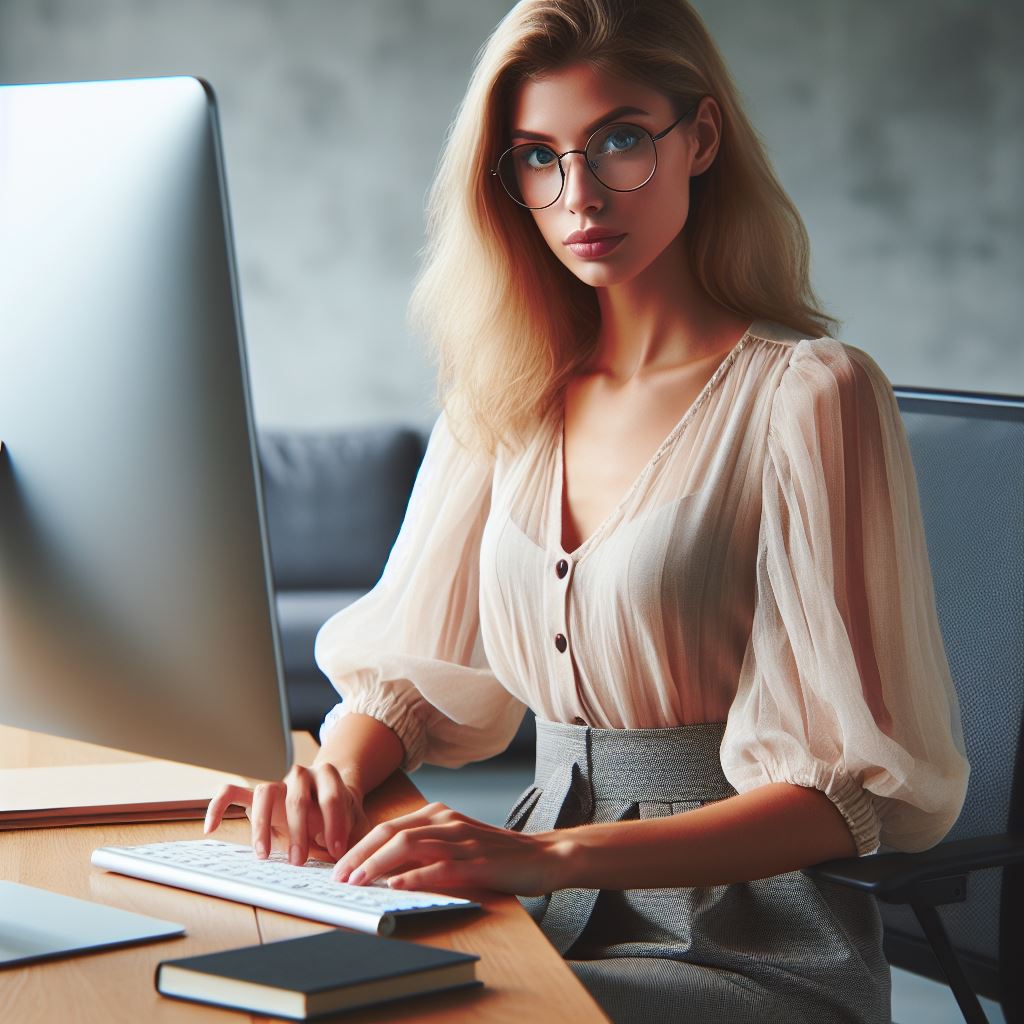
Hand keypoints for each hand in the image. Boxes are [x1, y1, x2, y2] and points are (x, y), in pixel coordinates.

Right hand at [204, 763, 370, 865]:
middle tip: (300, 862)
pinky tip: (211, 828)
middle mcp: (301, 775)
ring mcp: (277, 785)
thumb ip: (356, 839)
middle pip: (296, 795)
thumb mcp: (356, 825)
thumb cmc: (344, 817)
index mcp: (328, 777)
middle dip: (299, 830)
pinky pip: (231, 793)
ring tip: (264, 856)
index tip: (336, 851)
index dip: (334, 824)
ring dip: (263, 825)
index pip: (331, 796)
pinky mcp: (258, 797)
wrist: (334, 802)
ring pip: (263, 792)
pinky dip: (218, 807)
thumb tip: (355, 864)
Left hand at [331, 801, 568, 896]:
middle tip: (337, 877)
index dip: (358, 846)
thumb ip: (424, 849)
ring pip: (408, 846)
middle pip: (390, 832)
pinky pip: (439, 867)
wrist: (541, 856)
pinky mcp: (477, 861)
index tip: (337, 867)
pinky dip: (413, 876)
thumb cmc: (494, 854)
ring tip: (356, 883)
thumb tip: (384, 870)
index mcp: (437, 814)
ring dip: (376, 865)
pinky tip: (396, 887)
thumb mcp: (455, 843)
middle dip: (358, 855)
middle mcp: (445, 821)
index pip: (387, 827)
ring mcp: (461, 839)